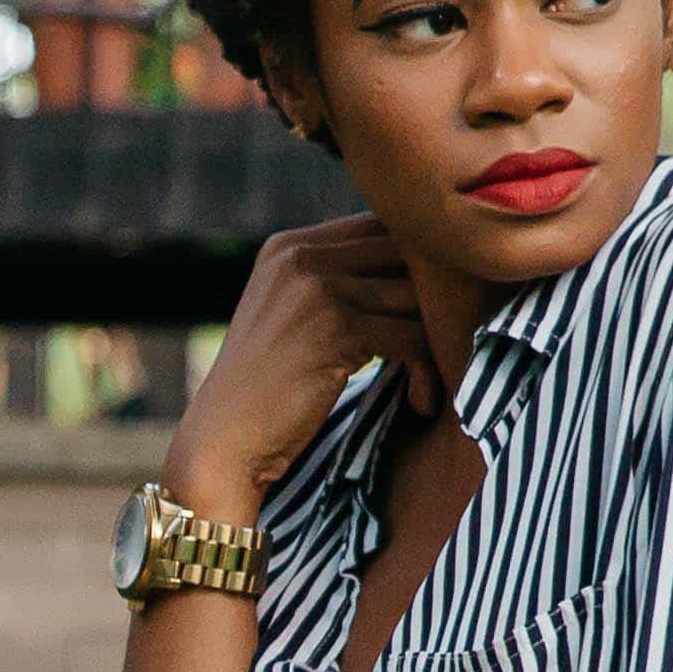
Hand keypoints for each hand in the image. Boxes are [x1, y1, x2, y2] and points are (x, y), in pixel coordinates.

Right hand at [165, 217, 443, 520]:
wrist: (224, 444)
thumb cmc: (264, 392)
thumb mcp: (288, 316)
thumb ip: (334, 282)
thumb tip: (418, 268)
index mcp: (288, 247)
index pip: (379, 228)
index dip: (414, 267)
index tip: (429, 313)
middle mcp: (300, 256)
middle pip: (403, 252)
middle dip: (434, 297)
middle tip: (448, 340)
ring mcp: (317, 288)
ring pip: (414, 295)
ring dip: (435, 339)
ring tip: (433, 376)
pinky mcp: (336, 327)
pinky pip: (412, 335)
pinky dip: (426, 371)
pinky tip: (421, 400)